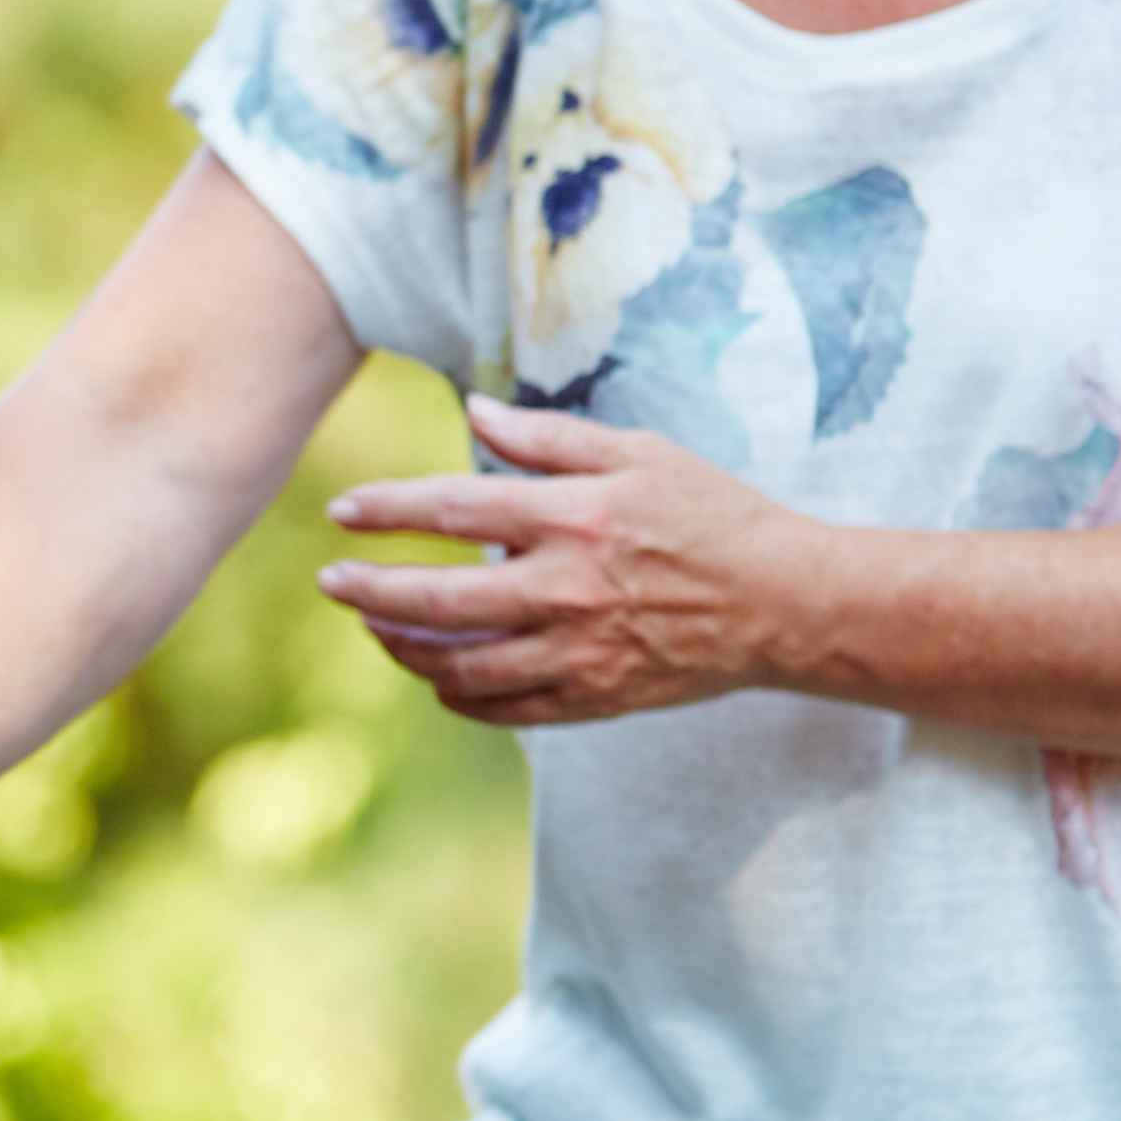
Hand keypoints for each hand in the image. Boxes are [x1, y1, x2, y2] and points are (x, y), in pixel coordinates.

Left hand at [317, 396, 827, 728]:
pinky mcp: (594, 698)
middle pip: (439, 598)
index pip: (454, 508)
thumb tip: (476, 410)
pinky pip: (504, 709)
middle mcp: (567, 589)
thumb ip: (550, 437)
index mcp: (575, 518)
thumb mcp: (641, 453)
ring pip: (462, 664)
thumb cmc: (716, 516)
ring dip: (405, 649)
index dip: (388, 509)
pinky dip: (458, 696)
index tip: (340, 512)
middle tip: (331, 584)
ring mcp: (578, 652)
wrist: (789, 604)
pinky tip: (438, 676)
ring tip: (377, 628)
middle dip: (371, 592)